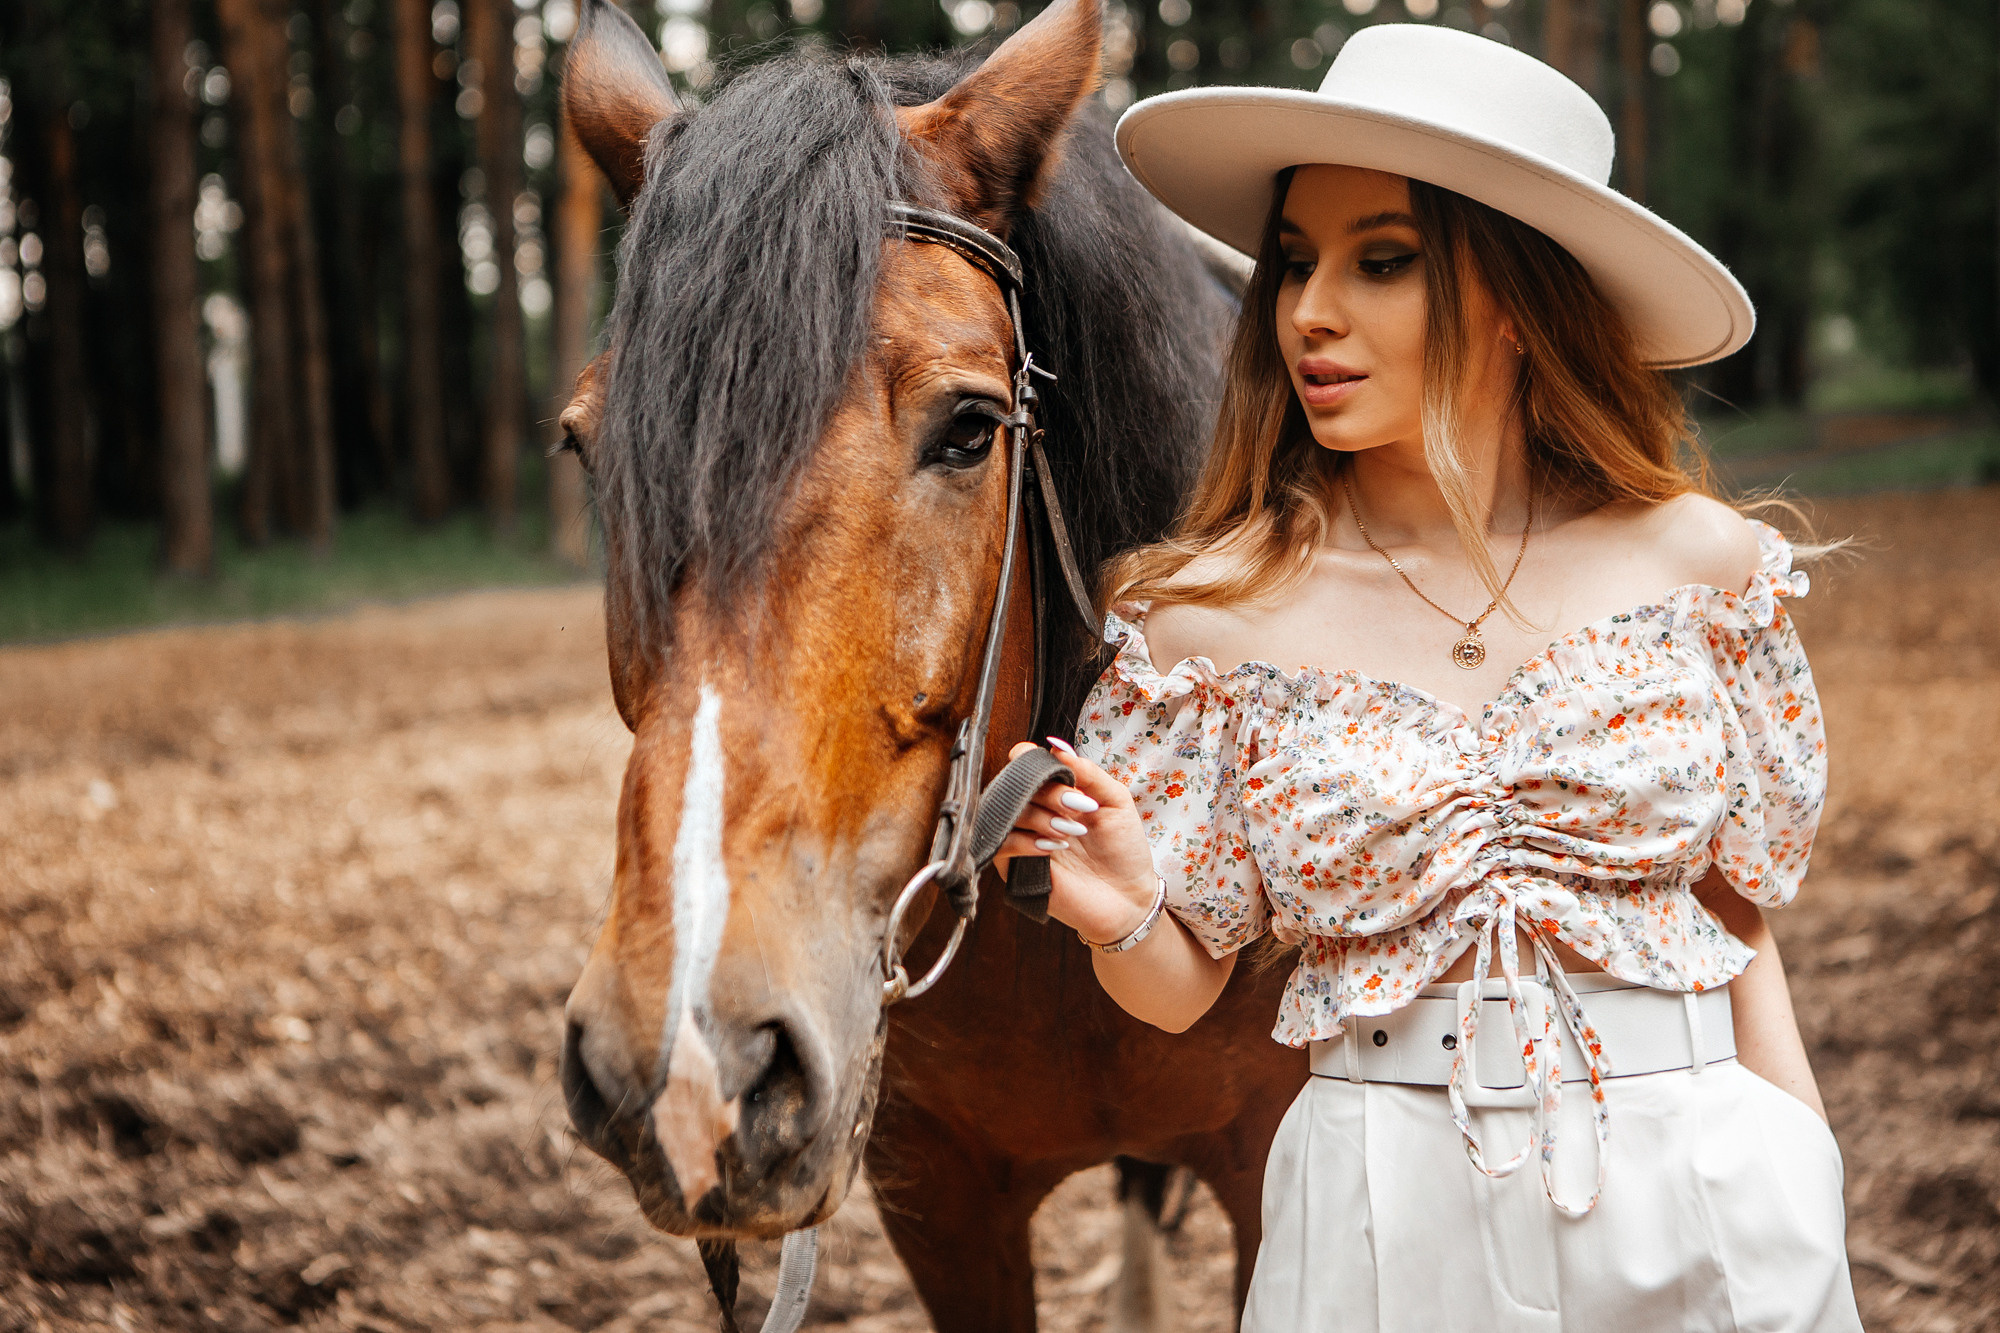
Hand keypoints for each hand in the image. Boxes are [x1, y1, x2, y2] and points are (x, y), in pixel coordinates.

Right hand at [992, 737, 1160, 944]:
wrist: (1128, 898)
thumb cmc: (1123, 850)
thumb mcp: (1114, 800)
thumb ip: (1087, 771)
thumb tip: (1055, 745)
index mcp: (1053, 791)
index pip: (1022, 761)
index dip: (1029, 759)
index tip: (1058, 771)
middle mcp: (1034, 810)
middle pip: (1014, 783)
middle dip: (1047, 790)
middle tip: (1077, 806)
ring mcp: (1022, 837)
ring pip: (1008, 811)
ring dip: (1040, 816)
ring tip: (1072, 832)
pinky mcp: (1015, 867)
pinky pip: (1002, 843)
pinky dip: (1025, 841)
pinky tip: (1052, 848)